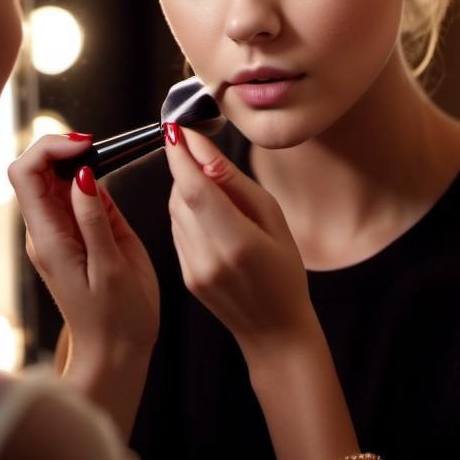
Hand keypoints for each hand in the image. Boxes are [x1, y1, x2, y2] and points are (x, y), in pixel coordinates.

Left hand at [8, 134, 158, 434]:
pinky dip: (92, 175)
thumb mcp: (111, 268)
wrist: (116, 353)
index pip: (25, 173)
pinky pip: (77, 192)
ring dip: (79, 159)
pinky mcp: (79, 232)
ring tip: (110, 158)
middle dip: (63, 147)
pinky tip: (111, 176)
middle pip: (36, 168)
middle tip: (100, 148)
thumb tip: (82, 175)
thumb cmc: (116, 319)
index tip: (86, 146)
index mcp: (47, 238)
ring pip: (55, 176)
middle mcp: (47, 230)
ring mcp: (61, 230)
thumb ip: (94, 219)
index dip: (50, 148)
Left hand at [163, 125, 319, 360]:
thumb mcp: (274, 219)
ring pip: (174, 210)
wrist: (276, 332)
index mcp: (237, 243)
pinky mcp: (184, 275)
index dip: (181, 155)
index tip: (175, 127)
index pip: (195, 189)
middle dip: (182, 164)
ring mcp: (192, 270)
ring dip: (184, 186)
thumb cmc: (285, 272)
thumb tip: (202, 149)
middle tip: (194, 144)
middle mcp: (208, 257)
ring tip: (211, 181)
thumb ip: (235, 184)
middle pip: (180, 196)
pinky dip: (187, 210)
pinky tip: (209, 211)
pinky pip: (177, 229)